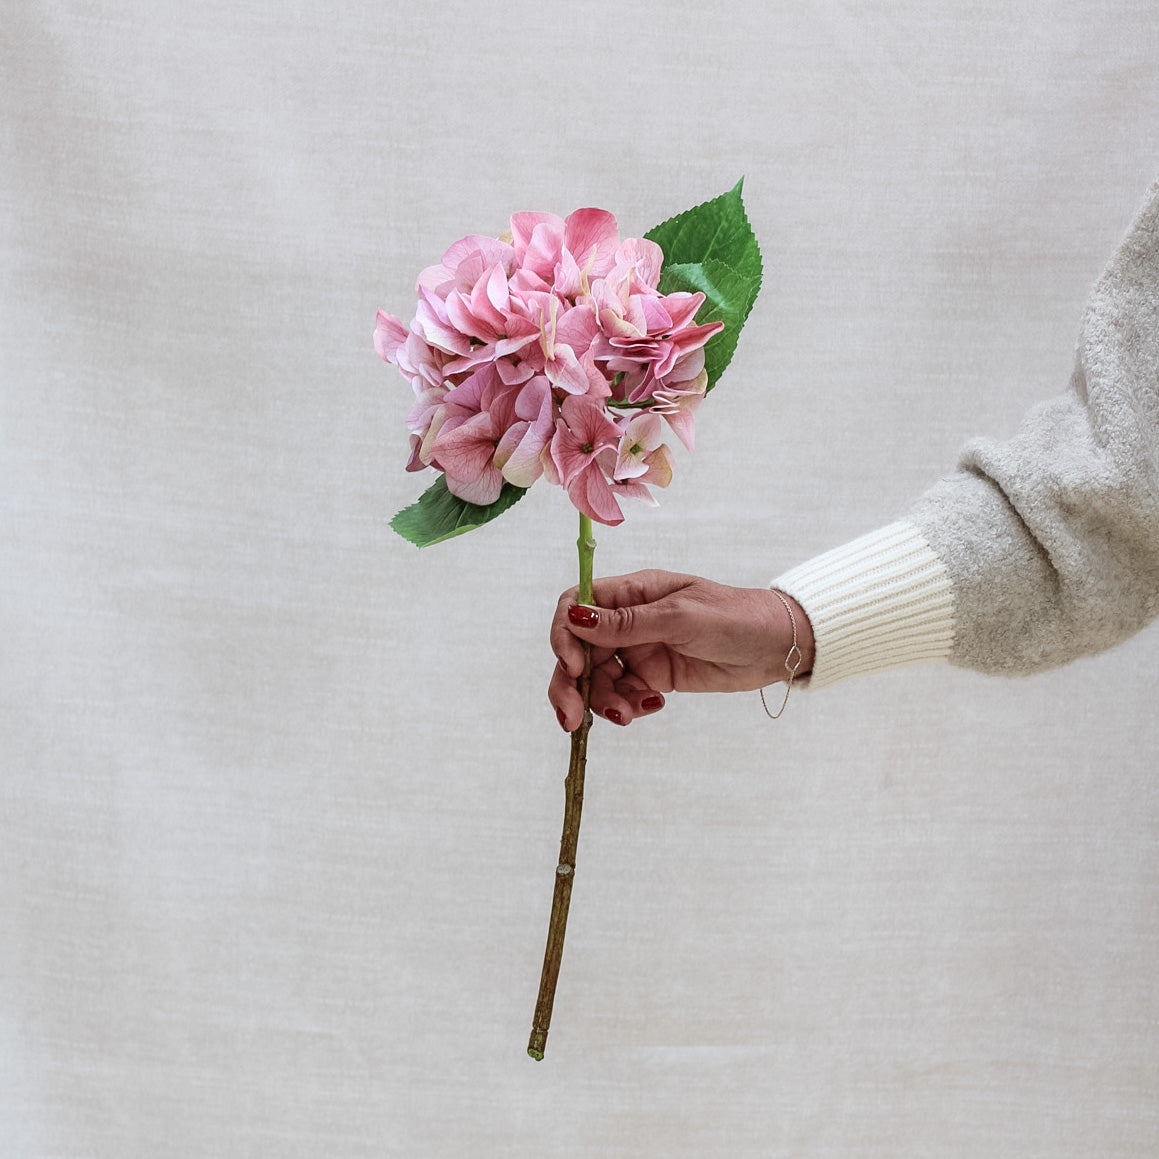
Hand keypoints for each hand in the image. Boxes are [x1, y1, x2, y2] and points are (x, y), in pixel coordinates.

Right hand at [548, 569, 814, 729]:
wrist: (779, 646)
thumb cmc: (736, 617)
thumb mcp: (680, 617)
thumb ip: (627, 623)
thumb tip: (576, 618)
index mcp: (632, 593)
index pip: (576, 605)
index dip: (565, 634)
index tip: (573, 664)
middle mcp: (629, 621)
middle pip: (579, 650)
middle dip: (571, 683)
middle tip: (571, 718)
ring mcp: (641, 650)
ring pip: (598, 679)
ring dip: (602, 701)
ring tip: (627, 714)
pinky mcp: (654, 678)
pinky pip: (623, 695)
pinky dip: (627, 706)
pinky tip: (652, 706)